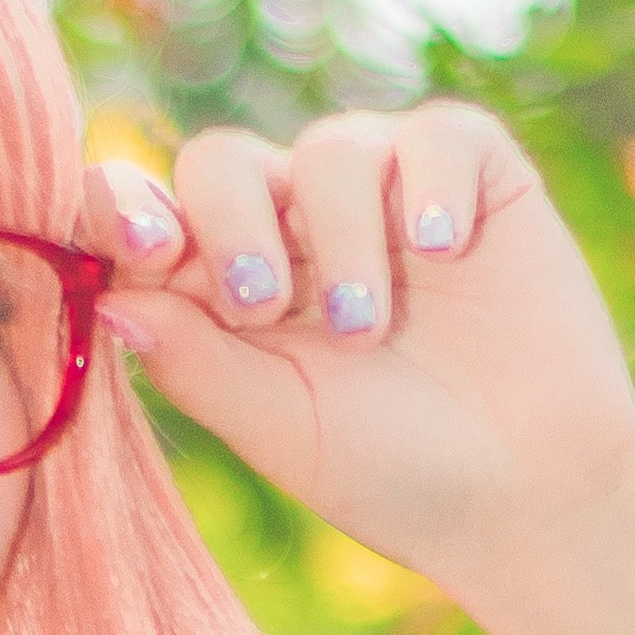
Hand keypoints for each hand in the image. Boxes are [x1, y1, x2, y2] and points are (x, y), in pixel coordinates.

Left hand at [80, 109, 634, 596]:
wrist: (528, 500)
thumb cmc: (396, 476)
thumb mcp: (281, 431)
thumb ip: (195, 364)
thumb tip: (107, 297)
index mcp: (229, 282)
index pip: (152, 211)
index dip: (129, 209)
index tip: (143, 247)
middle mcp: (298, 224)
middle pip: (223, 160)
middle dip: (230, 223)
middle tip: (262, 308)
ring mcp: (388, 193)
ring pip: (330, 149)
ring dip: (341, 239)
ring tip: (369, 328)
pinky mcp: (475, 178)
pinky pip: (437, 135)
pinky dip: (433, 184)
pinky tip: (444, 249)